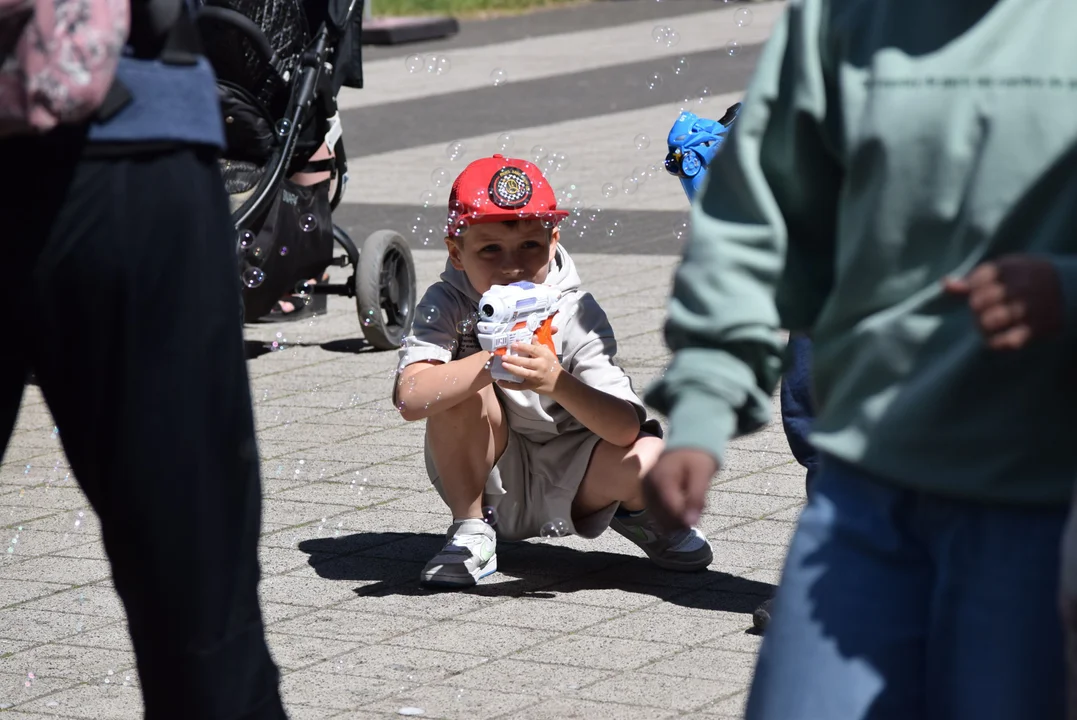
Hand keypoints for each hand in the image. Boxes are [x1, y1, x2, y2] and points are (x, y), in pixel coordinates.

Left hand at [497, 341, 562, 393]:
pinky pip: (519, 386)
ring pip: (523, 373)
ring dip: (512, 369)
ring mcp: (536, 377)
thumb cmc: (552, 366)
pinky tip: (500, 382)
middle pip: (526, 362)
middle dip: (514, 359)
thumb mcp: (548, 354)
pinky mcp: (532, 386)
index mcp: (544, 356)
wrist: (559, 383)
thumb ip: (539, 346)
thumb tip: (533, 336)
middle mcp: (541, 366)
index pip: (533, 350)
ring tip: (503, 365)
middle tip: (504, 356)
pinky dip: (509, 385)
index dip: (523, 347)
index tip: (513, 344)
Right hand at [643, 448, 718, 530]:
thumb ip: (697, 498)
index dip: (685, 520)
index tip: (697, 517)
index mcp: (660, 480)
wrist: (684, 447)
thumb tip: (691, 523)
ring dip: (676, 518)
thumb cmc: (695, 458)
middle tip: (694, 508)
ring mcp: (645, 491)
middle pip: (662, 517)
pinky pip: (656, 514)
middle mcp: (648, 486)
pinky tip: (679, 505)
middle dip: (681, 519)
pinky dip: (669, 515)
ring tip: (688, 504)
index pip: (670, 511)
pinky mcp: (646, 495)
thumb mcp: (702, 474)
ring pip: (658, 518)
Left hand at [943, 255, 1064, 349]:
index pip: (974, 284)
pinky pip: (1007, 341)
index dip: (974, 292)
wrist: (1072, 288)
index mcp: (1008, 268)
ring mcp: (1028, 308)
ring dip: (983, 328)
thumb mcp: (1004, 271)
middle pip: (976, 304)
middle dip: (976, 311)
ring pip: (989, 322)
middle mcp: (1018, 286)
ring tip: (988, 327)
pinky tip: (998, 340)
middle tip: (984, 313)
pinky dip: (997, 344)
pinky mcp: (1037, 327)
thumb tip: (945, 284)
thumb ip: (974, 279)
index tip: (983, 293)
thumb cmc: (1027, 279)